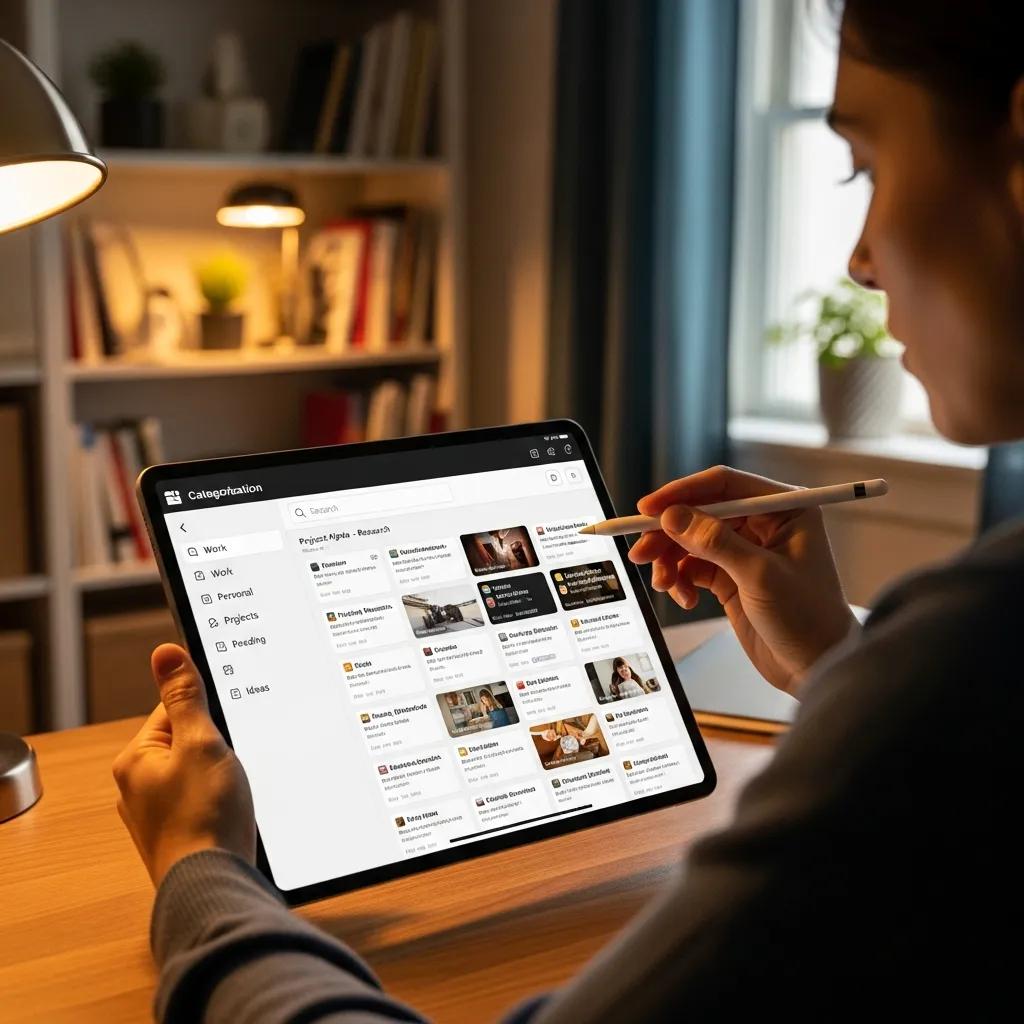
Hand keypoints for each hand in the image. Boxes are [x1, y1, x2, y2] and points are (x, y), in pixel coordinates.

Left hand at [113, 643, 255, 886]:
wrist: (213, 885)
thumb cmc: (204, 817)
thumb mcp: (200, 742)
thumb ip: (185, 697)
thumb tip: (165, 653)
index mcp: (136, 760)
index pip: (173, 709)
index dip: (208, 713)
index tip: (228, 724)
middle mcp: (139, 788)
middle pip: (188, 742)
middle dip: (217, 747)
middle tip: (233, 761)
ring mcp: (159, 815)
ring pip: (199, 774)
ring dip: (221, 776)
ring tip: (234, 790)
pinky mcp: (181, 834)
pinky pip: (204, 801)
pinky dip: (221, 801)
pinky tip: (234, 811)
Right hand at [629, 465, 857, 695]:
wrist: (817, 668)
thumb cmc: (807, 619)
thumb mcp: (759, 576)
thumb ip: (715, 542)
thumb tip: (673, 516)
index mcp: (785, 508)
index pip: (724, 486)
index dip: (682, 493)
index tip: (647, 510)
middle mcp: (765, 523)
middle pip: (701, 512)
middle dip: (668, 533)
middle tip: (640, 552)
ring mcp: (746, 550)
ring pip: (691, 541)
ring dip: (671, 560)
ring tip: (663, 584)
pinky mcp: (732, 576)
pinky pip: (693, 566)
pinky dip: (681, 580)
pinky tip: (684, 599)